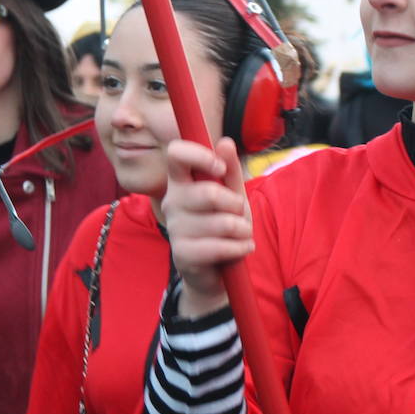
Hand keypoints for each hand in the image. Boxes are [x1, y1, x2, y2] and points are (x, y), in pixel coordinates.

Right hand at [160, 136, 251, 316]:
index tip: (219, 168)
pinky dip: (240, 248)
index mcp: (180, 182)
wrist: (216, 271)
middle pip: (209, 193)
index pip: (177, 154)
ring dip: (242, 231)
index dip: (200, 156)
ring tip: (241, 236)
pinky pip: (220, 246)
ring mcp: (175, 228)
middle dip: (235, 206)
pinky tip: (240, 249)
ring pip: (221, 222)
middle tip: (238, 215)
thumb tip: (225, 142)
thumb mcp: (232, 195)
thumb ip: (229, 170)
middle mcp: (171, 202)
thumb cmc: (222, 227)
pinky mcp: (182, 253)